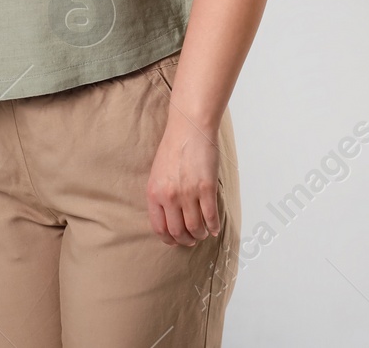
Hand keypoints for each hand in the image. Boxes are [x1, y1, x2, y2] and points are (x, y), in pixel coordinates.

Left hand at [146, 112, 222, 245]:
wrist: (190, 127)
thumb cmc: (174, 146)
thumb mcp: (157, 173)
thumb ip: (160, 194)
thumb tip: (169, 216)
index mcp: (154, 193)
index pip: (159, 228)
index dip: (169, 239)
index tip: (175, 241)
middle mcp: (169, 196)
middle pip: (177, 231)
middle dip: (186, 240)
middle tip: (191, 240)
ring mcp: (188, 193)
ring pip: (195, 227)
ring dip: (200, 235)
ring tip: (203, 233)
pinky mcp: (206, 188)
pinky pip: (211, 216)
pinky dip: (213, 226)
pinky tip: (214, 228)